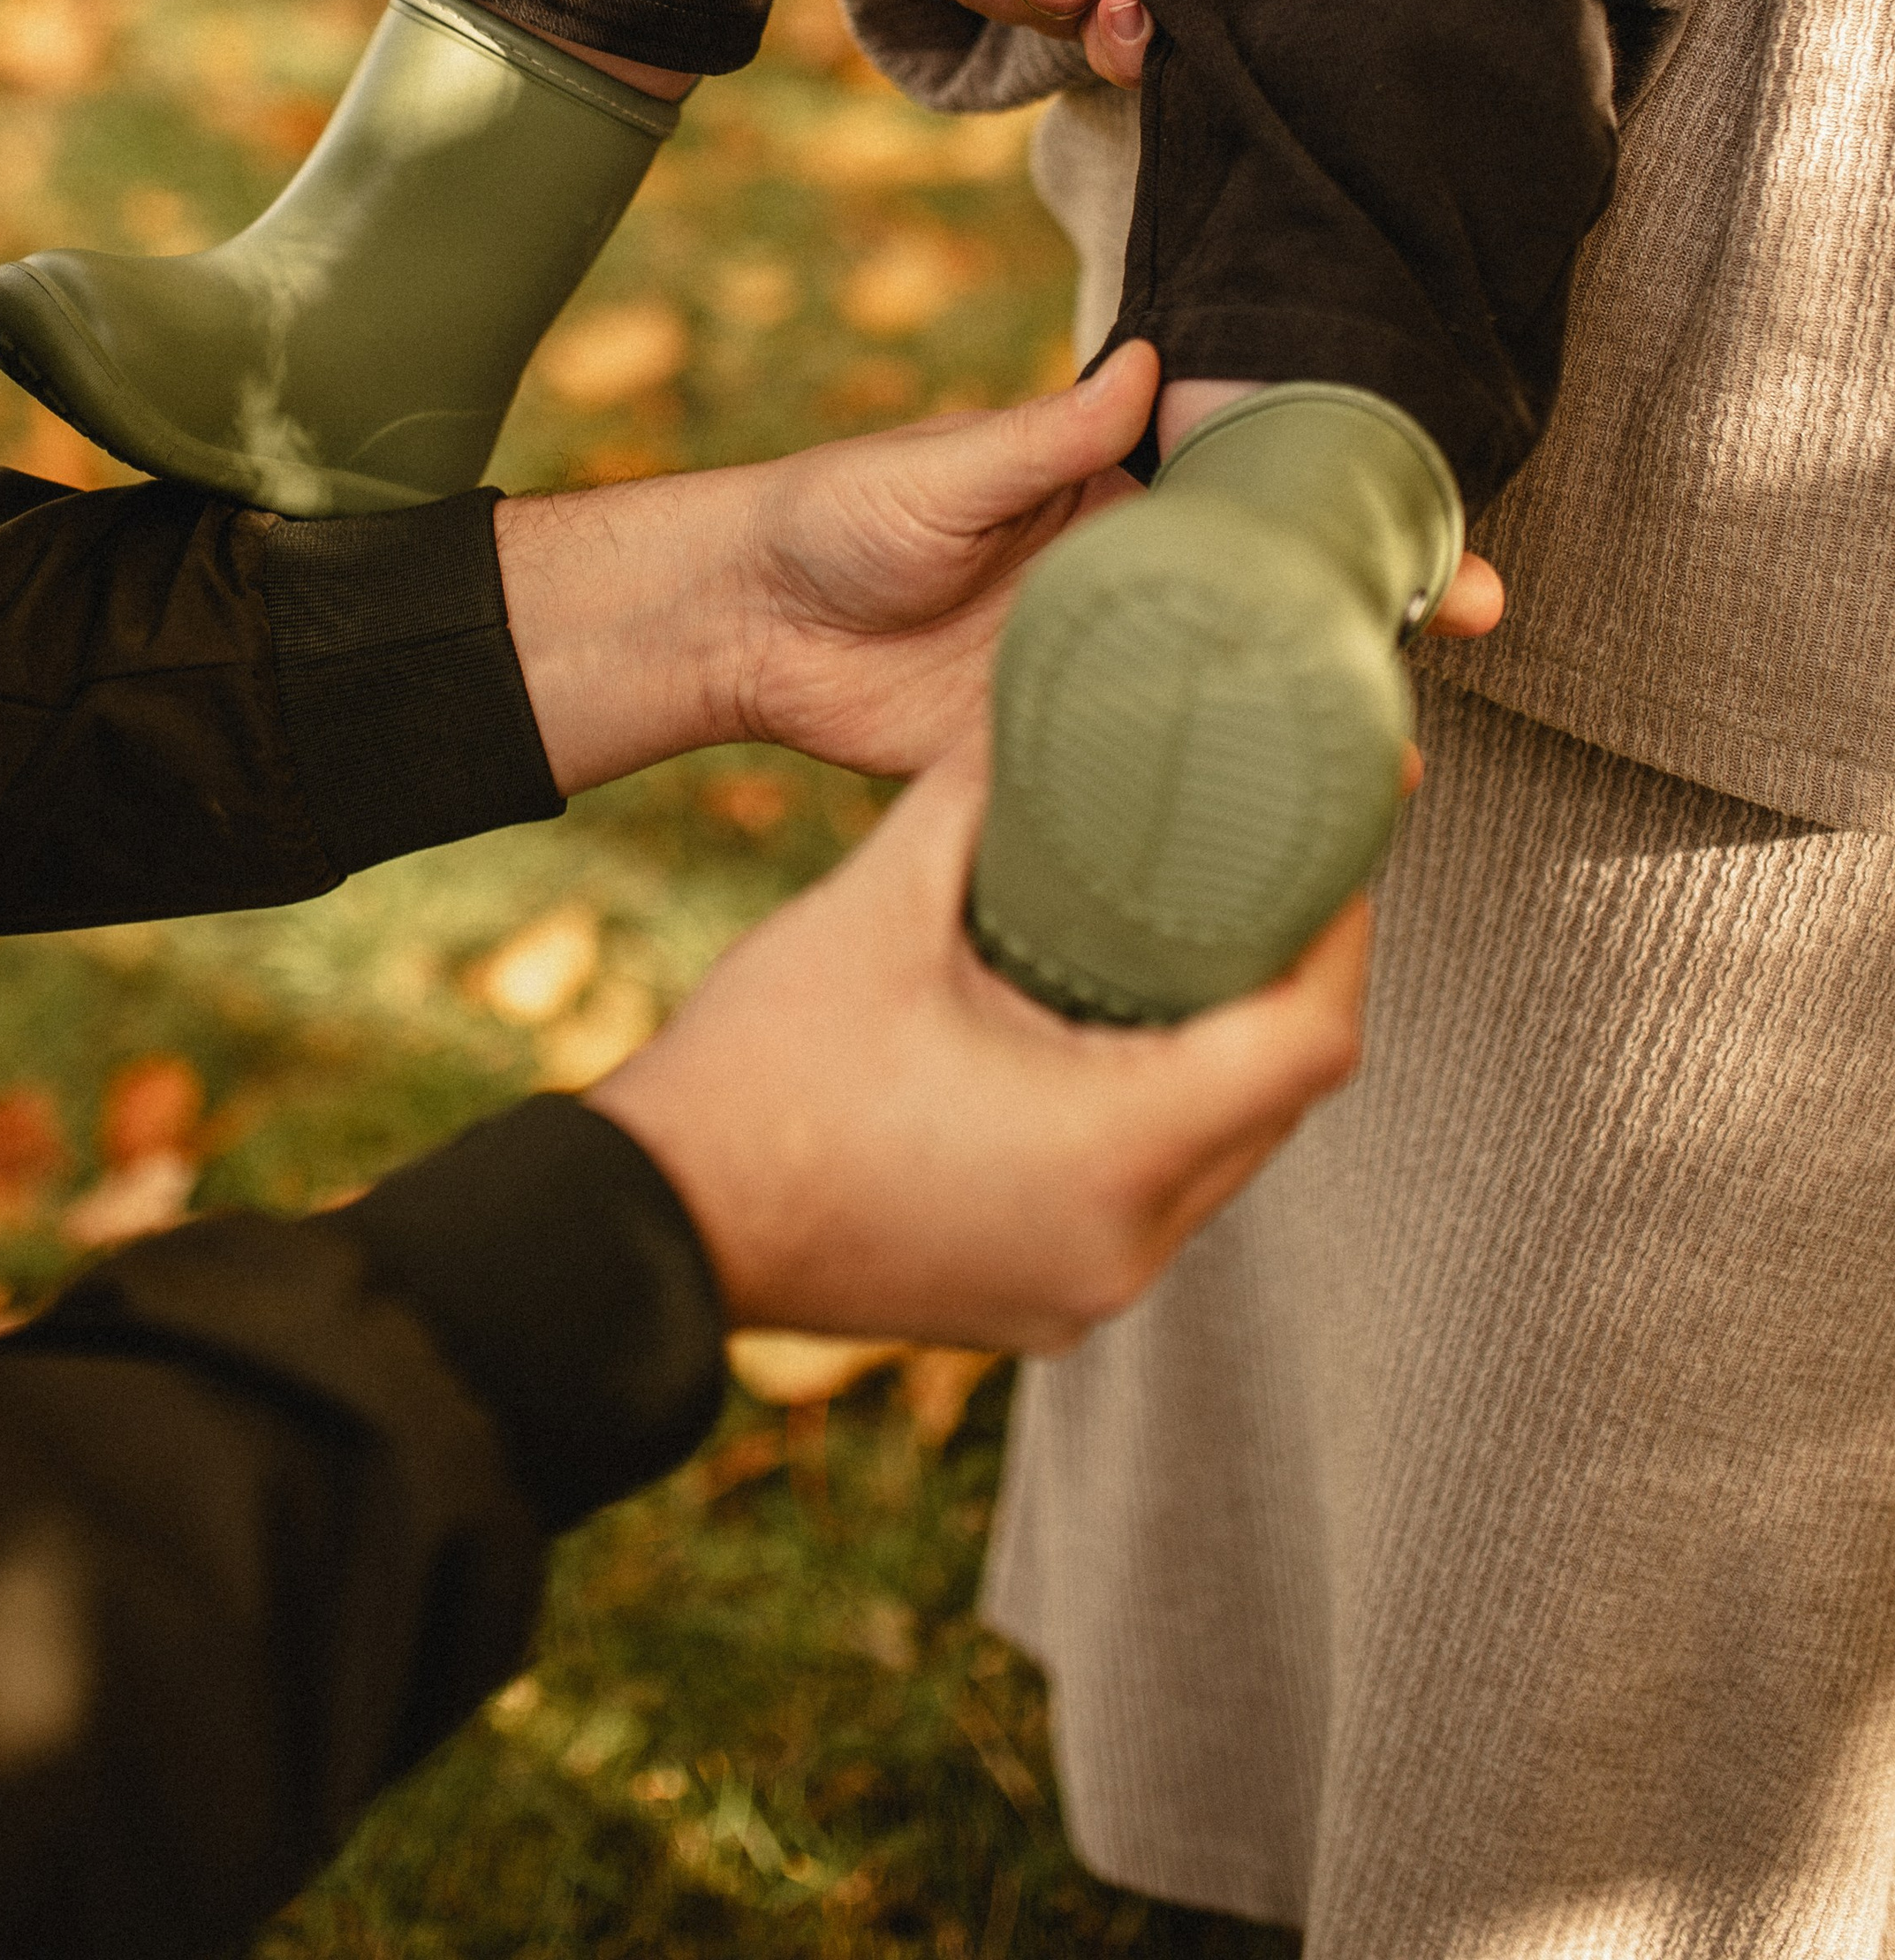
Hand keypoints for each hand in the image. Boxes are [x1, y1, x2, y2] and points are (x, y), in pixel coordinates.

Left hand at [497, 352, 1503, 795]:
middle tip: (1478, 613)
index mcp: (1117, 497)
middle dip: (1382, 600)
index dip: (1346, 497)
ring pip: (1240, 693)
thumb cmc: (840, 514)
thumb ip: (1045, 435)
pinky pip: (1160, 780)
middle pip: (1277, 595)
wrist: (749, 625)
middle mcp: (1134, 586)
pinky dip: (1225, 795)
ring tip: (1409, 733)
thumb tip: (1146, 362)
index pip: (1256, 490)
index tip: (1434, 504)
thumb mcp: (945, 469)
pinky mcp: (1065, 754)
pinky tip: (1296, 823)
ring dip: (1324, 708)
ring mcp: (1109, 676)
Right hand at [591, 742, 1370, 1350]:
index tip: (1336, 835)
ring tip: (1204, 928)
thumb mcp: (880, 902)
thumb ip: (982, 793)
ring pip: (1222, 1151)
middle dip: (1290, 972)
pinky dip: (1159, 1106)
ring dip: (1224, 1045)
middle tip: (1280, 858)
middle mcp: (1127, 1242)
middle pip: (1281, 1096)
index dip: (1342, 927)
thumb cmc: (760, 1073)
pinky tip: (1118, 1026)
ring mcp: (1087, 1288)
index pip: (1308, 1040)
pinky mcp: (1043, 1299)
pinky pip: (1153, 1195)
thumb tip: (1049, 688)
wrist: (645, 1225)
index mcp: (1113, 1149)